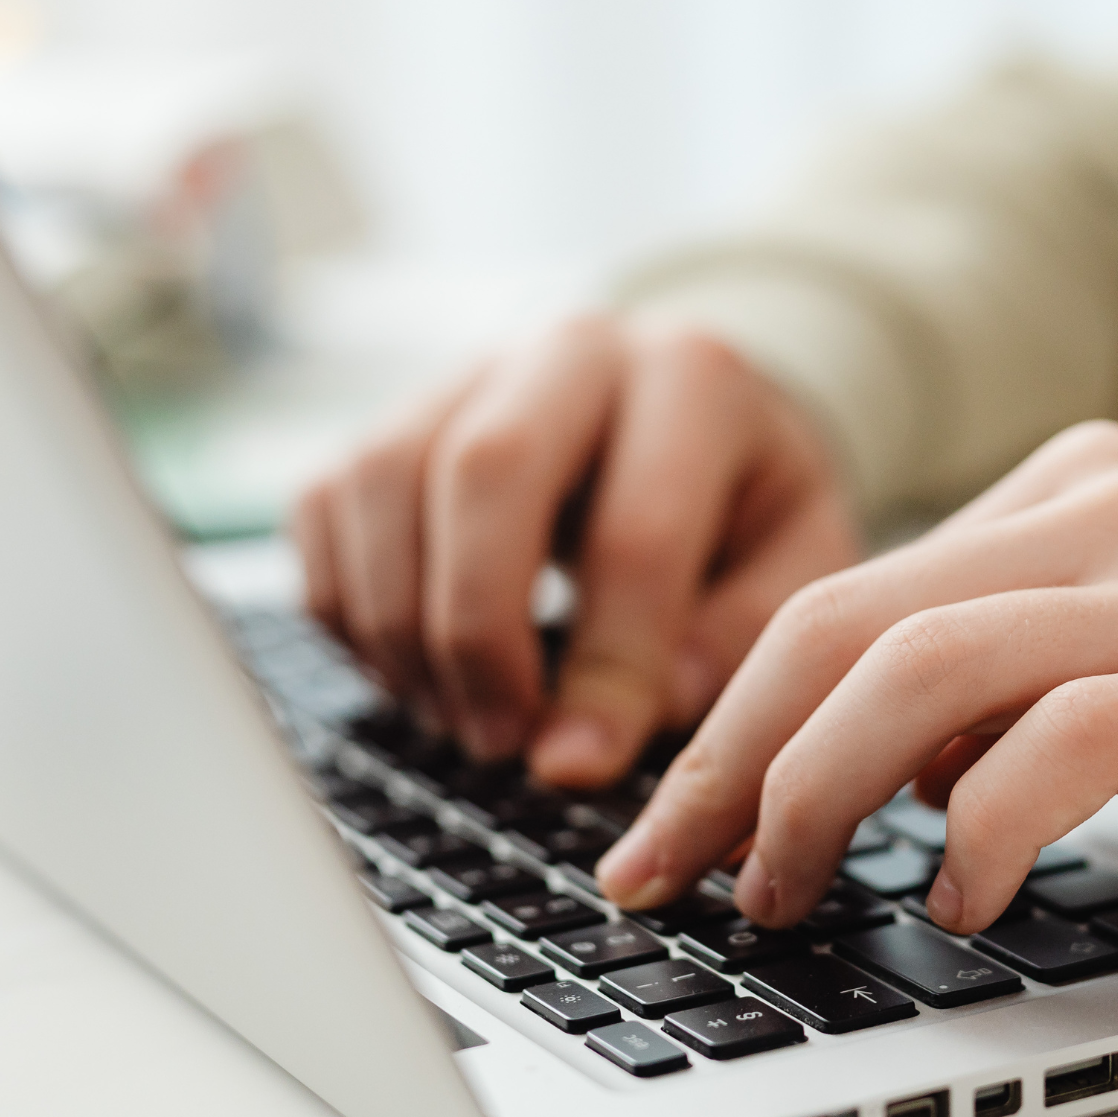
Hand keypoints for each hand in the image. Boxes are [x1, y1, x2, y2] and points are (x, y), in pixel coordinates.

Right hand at [291, 317, 860, 785]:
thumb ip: (732, 642)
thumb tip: (616, 723)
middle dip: (478, 631)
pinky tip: (414, 673)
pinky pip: (324, 505)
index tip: (580, 766)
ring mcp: (468, 372)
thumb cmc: (745, 512)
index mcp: (697, 379)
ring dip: (401, 626)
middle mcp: (573, 350)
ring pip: (382, 480)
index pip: (635, 531)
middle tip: (499, 742)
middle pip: (484, 470)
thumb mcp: (794, 568)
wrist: (690, 422)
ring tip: (459, 720)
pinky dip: (348, 609)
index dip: (605, 668)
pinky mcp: (389, 415)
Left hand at [596, 421, 1117, 929]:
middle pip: (846, 624)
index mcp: (1072, 487)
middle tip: (670, 869)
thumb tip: (861, 766)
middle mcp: (1110, 509)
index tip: (671, 823)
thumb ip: (1011, 673)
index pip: (845, 595)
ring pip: (923, 672)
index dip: (730, 718)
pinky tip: (960, 894)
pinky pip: (1065, 742)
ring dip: (818, 797)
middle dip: (729, 761)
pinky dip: (980, 826)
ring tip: (789, 891)